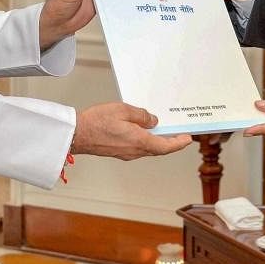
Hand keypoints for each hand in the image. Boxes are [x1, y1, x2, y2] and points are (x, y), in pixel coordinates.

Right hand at [71, 102, 192, 159]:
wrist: (77, 135)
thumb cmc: (96, 122)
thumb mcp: (123, 110)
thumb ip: (141, 115)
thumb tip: (153, 120)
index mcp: (139, 141)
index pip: (166, 146)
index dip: (179, 143)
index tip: (187, 139)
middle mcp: (135, 151)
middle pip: (159, 149)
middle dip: (171, 142)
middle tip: (179, 134)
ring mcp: (127, 153)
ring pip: (148, 148)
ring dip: (158, 141)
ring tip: (163, 129)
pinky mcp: (119, 152)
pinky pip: (138, 147)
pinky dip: (146, 141)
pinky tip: (143, 131)